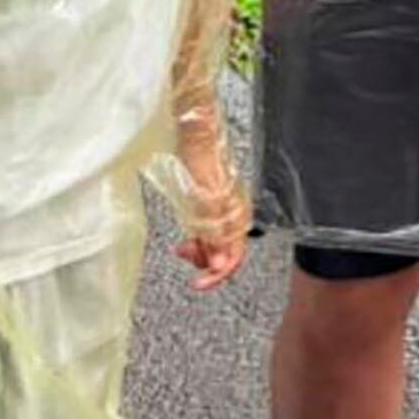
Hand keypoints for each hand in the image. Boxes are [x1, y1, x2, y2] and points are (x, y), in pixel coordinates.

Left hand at [176, 154, 250, 291]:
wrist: (195, 135)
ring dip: (199, 255)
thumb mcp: (206, 199)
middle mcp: (231, 218)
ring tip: (182, 250)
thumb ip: (214, 232)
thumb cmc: (201, 159)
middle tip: (185, 258)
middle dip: (205, 264)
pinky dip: (195, 244)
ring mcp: (220, 213)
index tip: (199, 283)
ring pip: (215, 247)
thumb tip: (220, 264)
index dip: (218, 274)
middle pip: (225, 255)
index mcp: (236, 216)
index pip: (234, 256)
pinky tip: (185, 242)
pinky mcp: (209, 208)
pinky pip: (206, 236)